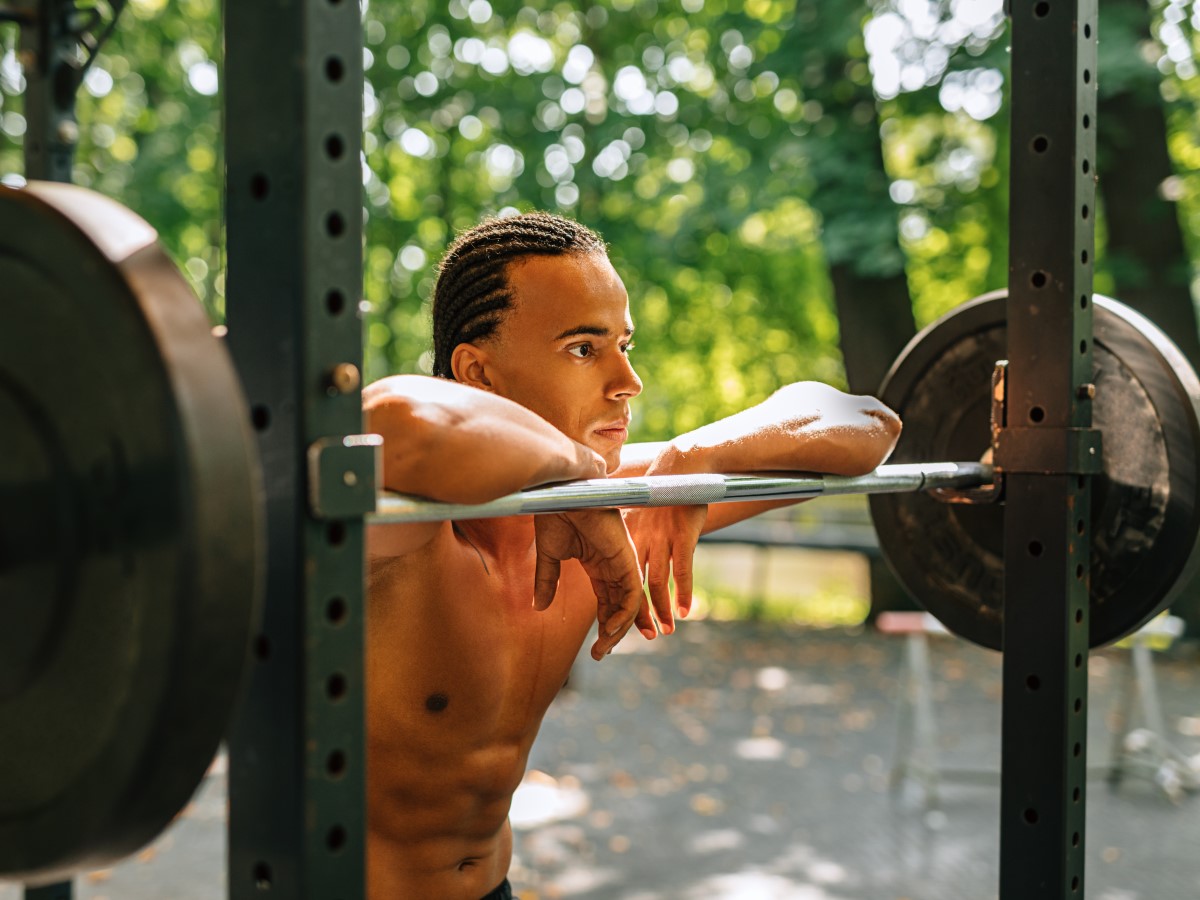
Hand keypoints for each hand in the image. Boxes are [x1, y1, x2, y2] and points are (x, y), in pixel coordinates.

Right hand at [533, 509, 651, 658]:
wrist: (562, 492)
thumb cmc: (556, 513)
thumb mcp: (549, 555)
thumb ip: (547, 581)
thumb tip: (538, 607)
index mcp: (598, 563)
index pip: (607, 601)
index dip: (603, 624)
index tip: (596, 648)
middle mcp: (614, 565)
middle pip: (620, 606)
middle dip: (613, 633)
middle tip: (600, 654)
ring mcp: (622, 561)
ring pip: (629, 604)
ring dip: (618, 629)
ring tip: (603, 647)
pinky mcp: (626, 558)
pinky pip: (631, 594)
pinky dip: (624, 615)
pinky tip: (609, 629)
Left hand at [625, 504, 707, 633]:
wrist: (681, 467)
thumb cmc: (662, 492)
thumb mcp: (640, 512)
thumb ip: (634, 534)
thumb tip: (623, 552)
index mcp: (628, 537)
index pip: (620, 577)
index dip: (620, 601)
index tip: (621, 623)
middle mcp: (643, 540)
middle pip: (636, 584)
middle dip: (638, 613)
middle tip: (643, 636)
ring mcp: (663, 539)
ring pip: (658, 582)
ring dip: (661, 609)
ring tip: (665, 630)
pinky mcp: (684, 536)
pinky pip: (683, 569)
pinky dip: (683, 592)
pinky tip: (684, 610)